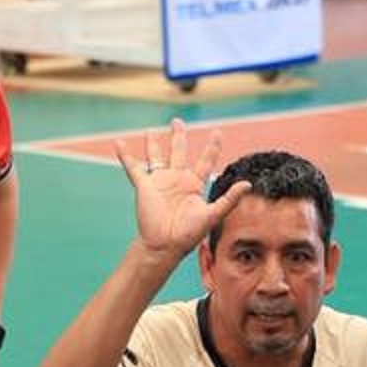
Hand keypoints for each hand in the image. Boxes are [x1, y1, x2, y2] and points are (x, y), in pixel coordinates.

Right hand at [113, 119, 250, 267]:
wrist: (165, 245)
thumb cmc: (189, 234)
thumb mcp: (212, 215)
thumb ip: (229, 199)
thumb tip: (247, 184)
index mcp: (194, 185)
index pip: (205, 161)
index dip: (212, 147)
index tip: (217, 132)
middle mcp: (177, 180)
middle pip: (178, 152)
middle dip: (178, 136)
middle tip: (177, 121)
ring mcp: (160, 182)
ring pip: (156, 157)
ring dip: (153, 144)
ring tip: (150, 131)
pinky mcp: (144, 185)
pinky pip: (133, 167)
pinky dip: (125, 155)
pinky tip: (118, 144)